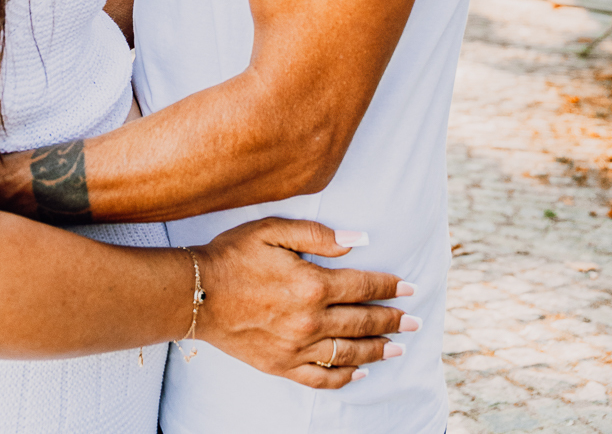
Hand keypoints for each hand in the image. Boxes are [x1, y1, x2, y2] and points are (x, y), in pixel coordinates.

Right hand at [195, 218, 416, 389]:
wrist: (196, 294)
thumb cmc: (233, 256)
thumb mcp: (273, 231)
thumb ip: (318, 235)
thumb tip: (359, 240)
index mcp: (311, 285)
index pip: (362, 286)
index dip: (388, 286)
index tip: (409, 287)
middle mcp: (310, 321)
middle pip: (362, 322)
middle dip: (392, 320)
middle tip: (415, 321)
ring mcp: (297, 348)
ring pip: (348, 352)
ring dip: (378, 350)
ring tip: (399, 348)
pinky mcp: (282, 366)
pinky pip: (322, 379)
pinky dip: (345, 378)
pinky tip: (360, 374)